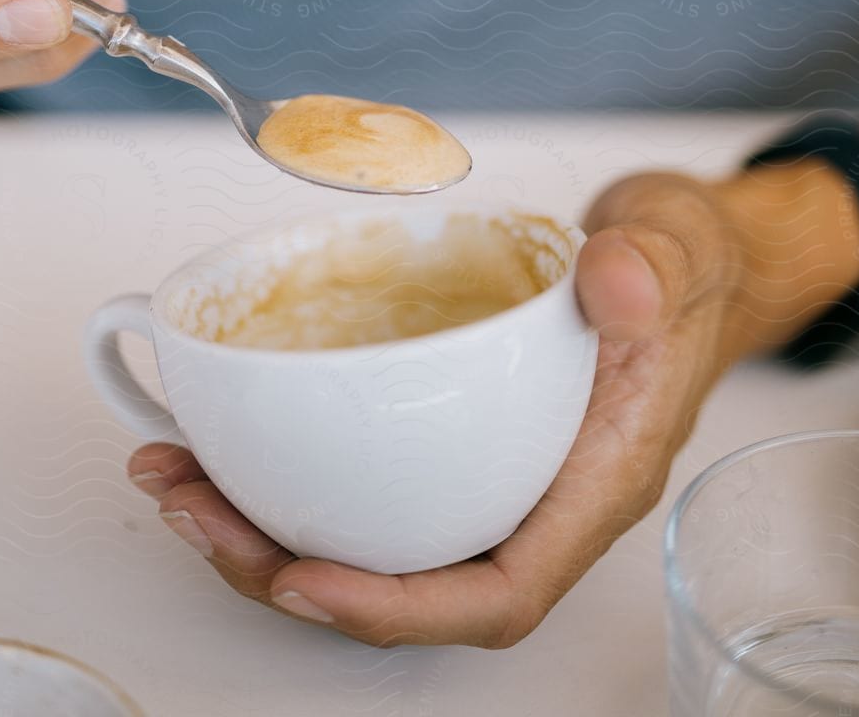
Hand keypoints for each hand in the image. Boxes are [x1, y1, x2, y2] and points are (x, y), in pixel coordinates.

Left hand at [127, 172, 751, 647]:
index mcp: (594, 481)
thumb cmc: (680, 269)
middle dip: (290, 572)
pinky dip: (289, 468)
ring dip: (267, 527)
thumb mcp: (676, 249)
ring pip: (372, 538)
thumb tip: (618, 288)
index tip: (306, 578)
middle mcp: (535, 496)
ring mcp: (489, 469)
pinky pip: (365, 478)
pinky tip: (223, 435)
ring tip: (178, 480)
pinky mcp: (450, 431)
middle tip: (195, 512)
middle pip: (408, 583)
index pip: (501, 590)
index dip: (398, 608)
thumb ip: (649, 269)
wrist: (675, 255)